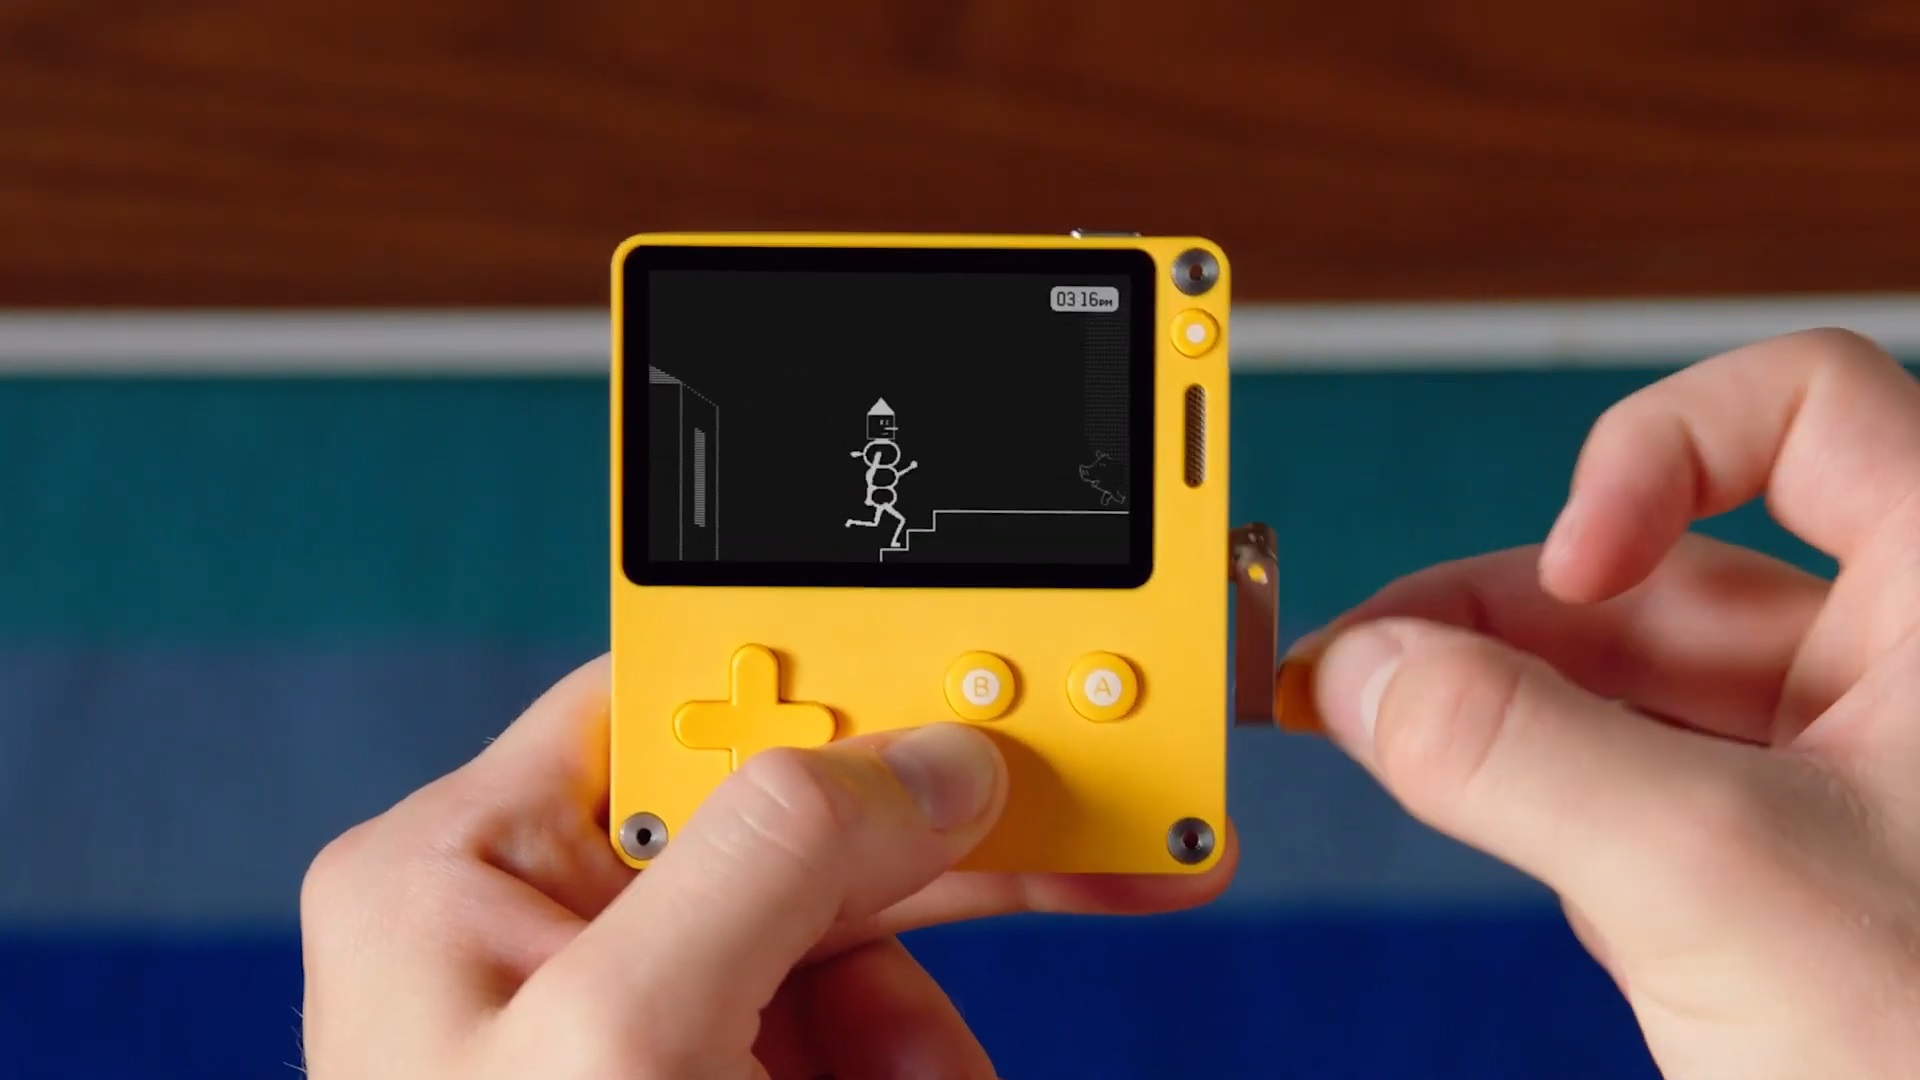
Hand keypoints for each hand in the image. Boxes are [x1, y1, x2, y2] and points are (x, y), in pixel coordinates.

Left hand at [298, 660, 1234, 1077]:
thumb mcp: (625, 1039)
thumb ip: (775, 861)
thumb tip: (927, 761)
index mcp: (468, 863)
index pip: (674, 696)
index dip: (828, 683)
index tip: (970, 692)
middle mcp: (547, 925)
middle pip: (788, 824)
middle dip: (933, 864)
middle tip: (1091, 848)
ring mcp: (626, 1022)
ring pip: (842, 950)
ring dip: (923, 1027)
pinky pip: (843, 1042)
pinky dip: (909, 1068)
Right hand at [1292, 329, 1919, 1077]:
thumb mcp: (1716, 881)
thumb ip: (1521, 759)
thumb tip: (1367, 676)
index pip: (1804, 406)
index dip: (1664, 449)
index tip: (1580, 563)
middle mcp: (1900, 673)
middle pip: (1670, 568)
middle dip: (1504, 611)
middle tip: (1365, 667)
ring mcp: (1852, 780)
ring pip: (1644, 690)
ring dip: (1502, 705)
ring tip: (1383, 732)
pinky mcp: (1795, 872)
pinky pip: (1645, 789)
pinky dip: (1552, 800)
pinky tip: (1505, 840)